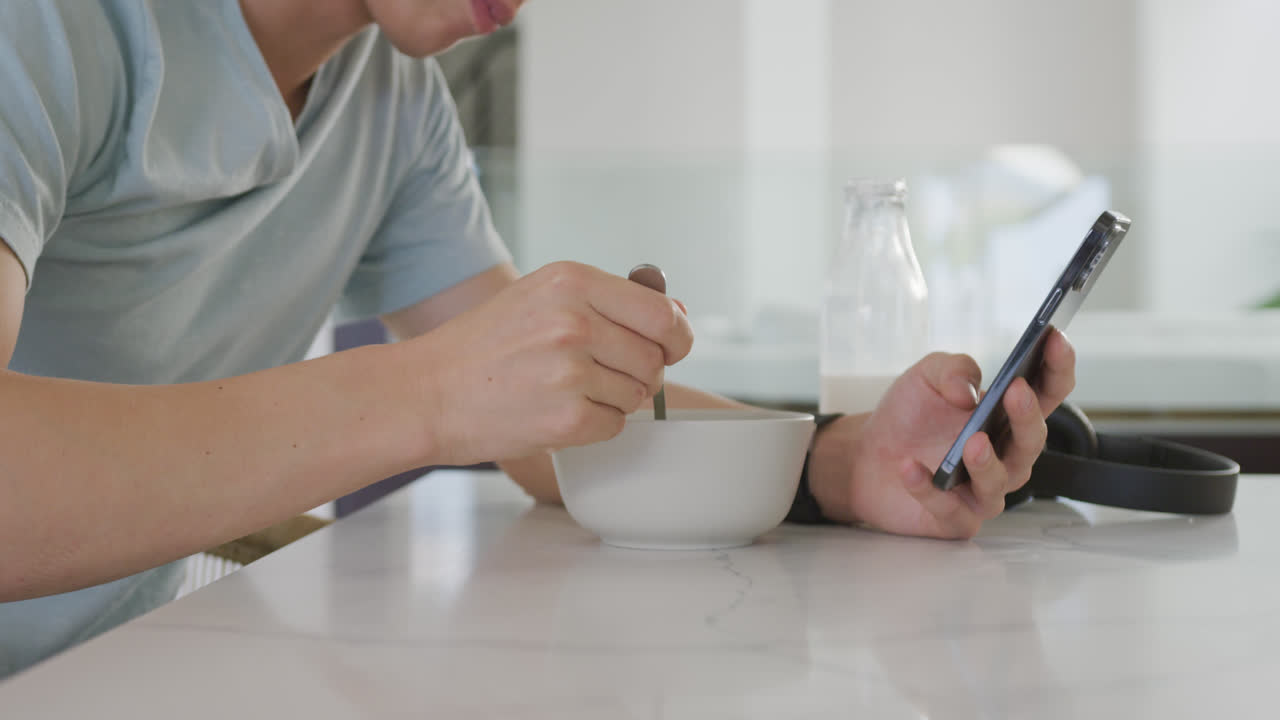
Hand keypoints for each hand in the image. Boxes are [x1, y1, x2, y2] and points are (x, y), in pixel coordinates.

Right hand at [413, 262, 692, 464]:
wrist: (425, 392)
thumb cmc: (484, 346)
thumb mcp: (542, 298)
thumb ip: (610, 302)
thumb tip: (676, 313)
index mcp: (571, 281)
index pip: (661, 313)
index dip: (675, 336)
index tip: (670, 347)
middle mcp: (574, 321)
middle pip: (654, 358)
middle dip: (639, 372)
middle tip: (597, 374)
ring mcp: (570, 370)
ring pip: (638, 394)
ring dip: (614, 399)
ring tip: (565, 390)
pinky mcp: (565, 417)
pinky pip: (615, 425)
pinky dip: (594, 425)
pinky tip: (556, 411)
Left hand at [808, 330, 1076, 538]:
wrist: (866, 453)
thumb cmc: (909, 415)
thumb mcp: (926, 376)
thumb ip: (952, 370)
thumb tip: (970, 393)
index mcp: (1008, 416)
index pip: (1048, 393)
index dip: (1057, 368)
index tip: (1055, 340)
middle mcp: (1005, 455)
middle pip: (1032, 442)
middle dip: (1027, 417)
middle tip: (1015, 393)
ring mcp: (982, 490)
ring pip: (1000, 483)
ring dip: (988, 463)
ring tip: (973, 443)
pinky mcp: (954, 518)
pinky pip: (949, 509)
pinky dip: (930, 490)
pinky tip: (911, 468)